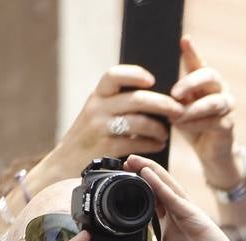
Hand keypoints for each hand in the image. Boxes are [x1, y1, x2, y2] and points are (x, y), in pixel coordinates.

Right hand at [54, 66, 184, 164]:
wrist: (66, 162)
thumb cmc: (91, 135)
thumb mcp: (98, 112)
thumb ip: (119, 102)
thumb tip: (157, 96)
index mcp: (97, 95)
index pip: (114, 75)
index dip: (134, 74)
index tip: (152, 79)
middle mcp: (97, 108)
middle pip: (137, 99)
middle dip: (163, 104)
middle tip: (179, 110)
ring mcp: (100, 128)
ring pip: (140, 122)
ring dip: (159, 128)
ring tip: (165, 133)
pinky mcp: (105, 148)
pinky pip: (137, 143)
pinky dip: (152, 143)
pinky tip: (158, 144)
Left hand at [122, 155, 245, 240]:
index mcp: (172, 231)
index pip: (152, 204)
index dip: (138, 192)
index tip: (119, 184)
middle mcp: (180, 219)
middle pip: (159, 189)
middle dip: (141, 174)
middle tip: (123, 163)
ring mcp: (189, 216)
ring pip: (167, 187)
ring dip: (150, 171)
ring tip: (133, 160)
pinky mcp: (196, 218)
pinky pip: (175, 198)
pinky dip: (160, 185)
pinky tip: (147, 174)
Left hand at [171, 37, 240, 186]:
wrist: (208, 150)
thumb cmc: (191, 123)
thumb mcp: (179, 107)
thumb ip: (174, 96)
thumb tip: (156, 90)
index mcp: (205, 81)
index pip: (198, 62)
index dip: (192, 51)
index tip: (184, 40)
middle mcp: (219, 89)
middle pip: (211, 76)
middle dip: (192, 83)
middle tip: (175, 93)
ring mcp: (226, 107)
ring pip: (214, 102)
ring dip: (194, 109)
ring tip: (177, 115)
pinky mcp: (228, 125)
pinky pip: (214, 122)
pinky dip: (196, 124)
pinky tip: (182, 126)